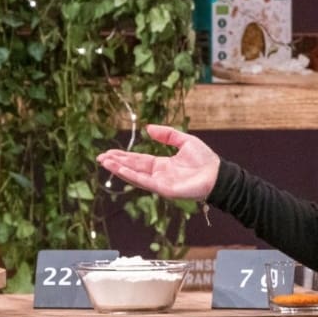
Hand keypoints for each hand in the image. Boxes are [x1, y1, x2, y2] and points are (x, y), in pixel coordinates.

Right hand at [97, 124, 219, 200]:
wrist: (217, 174)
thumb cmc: (205, 159)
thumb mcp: (184, 140)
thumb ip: (166, 135)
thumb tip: (148, 127)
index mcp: (162, 164)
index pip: (138, 160)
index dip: (124, 156)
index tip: (109, 152)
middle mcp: (158, 174)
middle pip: (132, 168)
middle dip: (116, 162)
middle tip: (99, 157)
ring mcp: (159, 183)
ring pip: (134, 175)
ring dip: (118, 169)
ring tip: (104, 162)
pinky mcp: (162, 188)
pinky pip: (143, 181)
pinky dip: (129, 175)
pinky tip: (118, 169)